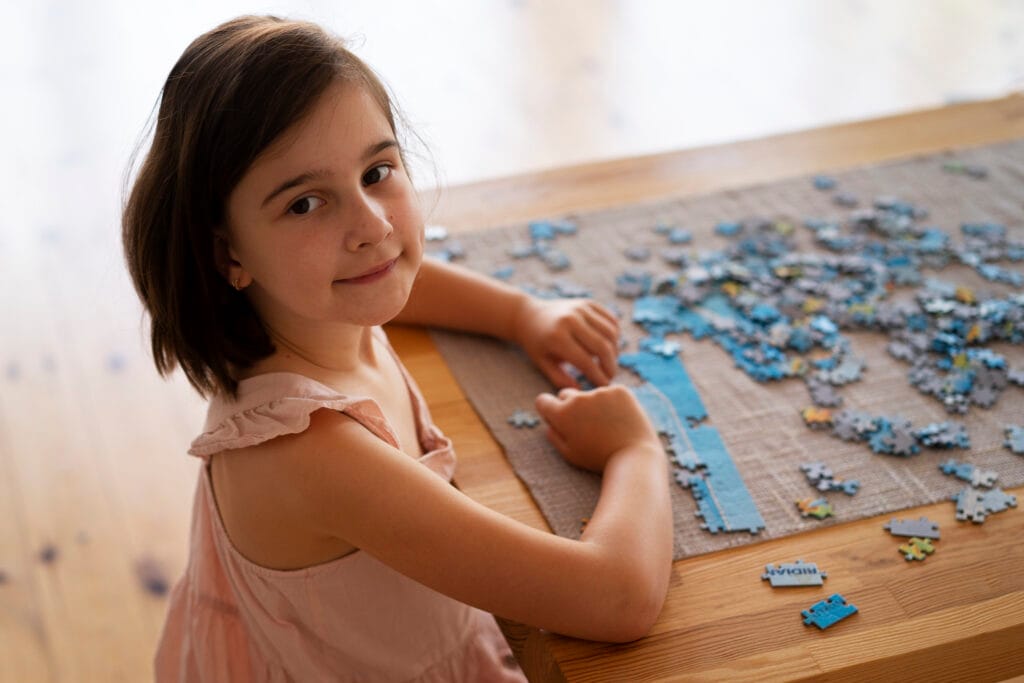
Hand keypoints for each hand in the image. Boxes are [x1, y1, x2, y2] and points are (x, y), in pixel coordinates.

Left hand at [511, 297, 619, 387]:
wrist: (528, 315)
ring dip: (614, 350)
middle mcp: (571, 319)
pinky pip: (610, 320)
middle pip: (602, 346)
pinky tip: (609, 346)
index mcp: (557, 337)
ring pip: (610, 332)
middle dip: (610, 365)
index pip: (586, 361)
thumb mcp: (543, 364)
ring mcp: (580, 308)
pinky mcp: (588, 302)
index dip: (598, 376)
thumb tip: (580, 391)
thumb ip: (560, 379)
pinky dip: (614, 335)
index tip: (604, 386)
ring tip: (609, 362)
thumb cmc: (536, 344)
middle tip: (610, 376)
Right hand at [534, 385, 661, 472]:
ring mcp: (600, 392)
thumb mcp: (569, 454)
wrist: (634, 457)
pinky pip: (610, 393)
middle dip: (572, 406)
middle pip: (566, 395)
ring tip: (609, 428)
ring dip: (595, 406)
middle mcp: (578, 398)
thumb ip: (554, 436)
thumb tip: (549, 422)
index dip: (549, 410)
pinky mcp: (620, 390)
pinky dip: (614, 403)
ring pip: (591, 395)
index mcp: (562, 414)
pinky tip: (621, 420)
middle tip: (587, 426)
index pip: (543, 401)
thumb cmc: (599, 460)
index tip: (558, 419)